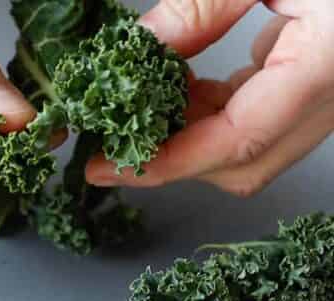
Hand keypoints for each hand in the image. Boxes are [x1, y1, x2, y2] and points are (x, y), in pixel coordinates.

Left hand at [87, 0, 333, 195]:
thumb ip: (203, 7)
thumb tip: (140, 49)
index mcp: (332, 63)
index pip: (236, 142)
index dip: (165, 164)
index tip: (107, 167)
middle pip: (243, 162)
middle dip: (173, 157)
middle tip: (114, 139)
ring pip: (252, 147)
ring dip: (192, 134)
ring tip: (143, 103)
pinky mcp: (326, 78)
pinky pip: (264, 116)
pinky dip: (217, 110)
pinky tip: (181, 85)